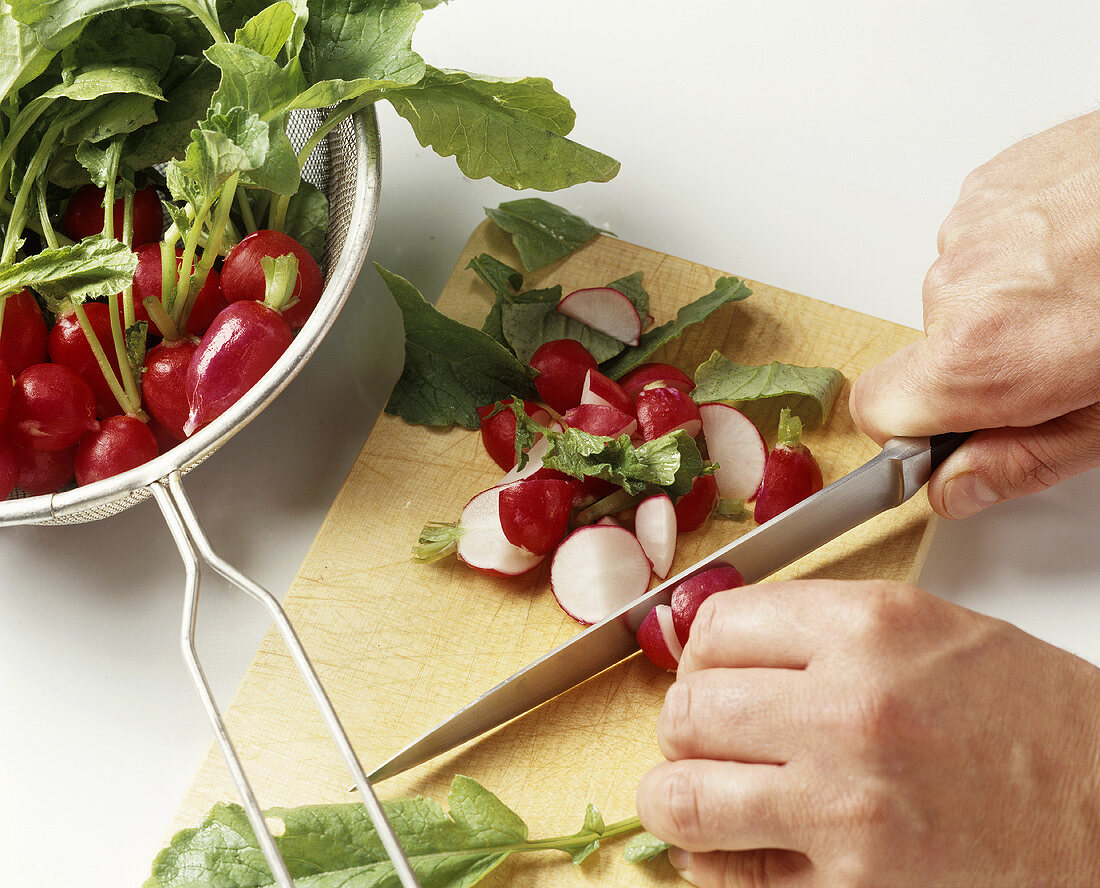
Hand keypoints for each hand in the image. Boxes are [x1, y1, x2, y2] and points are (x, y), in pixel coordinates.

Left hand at [636, 579, 1099, 886]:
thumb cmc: (1041, 724)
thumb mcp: (934, 632)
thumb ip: (823, 630)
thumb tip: (722, 642)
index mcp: (871, 628)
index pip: (717, 625)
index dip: (699, 652)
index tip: (708, 671)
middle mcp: (851, 708)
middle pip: (688, 708)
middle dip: (685, 726)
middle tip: (706, 739)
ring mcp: (847, 805)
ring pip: (682, 797)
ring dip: (677, 798)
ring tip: (700, 797)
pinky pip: (732, 878)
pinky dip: (717, 867)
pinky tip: (739, 851)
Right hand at [850, 111, 1099, 519]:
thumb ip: (1022, 459)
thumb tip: (955, 488)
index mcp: (980, 355)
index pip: (876, 410)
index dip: (914, 429)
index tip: (959, 427)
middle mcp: (958, 285)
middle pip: (929, 349)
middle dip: (983, 357)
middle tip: (1066, 350)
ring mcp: (972, 226)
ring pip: (960, 291)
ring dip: (1007, 299)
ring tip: (1084, 289)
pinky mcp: (992, 182)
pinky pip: (982, 237)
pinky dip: (1021, 249)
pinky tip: (1078, 248)